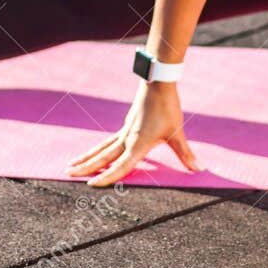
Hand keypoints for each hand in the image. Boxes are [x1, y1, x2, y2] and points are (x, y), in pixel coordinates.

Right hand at [66, 78, 202, 186]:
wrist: (158, 83)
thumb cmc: (167, 108)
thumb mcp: (177, 132)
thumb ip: (185, 153)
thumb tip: (199, 169)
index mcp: (138, 143)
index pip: (121, 165)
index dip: (108, 176)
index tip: (92, 185)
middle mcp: (127, 139)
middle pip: (103, 156)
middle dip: (85, 166)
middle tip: (67, 173)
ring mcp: (124, 131)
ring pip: (101, 147)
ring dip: (86, 157)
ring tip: (71, 164)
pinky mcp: (126, 125)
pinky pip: (108, 141)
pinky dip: (98, 149)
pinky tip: (94, 153)